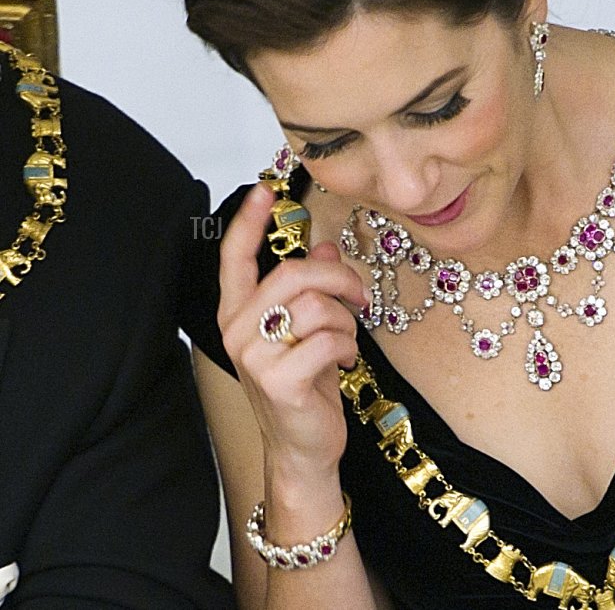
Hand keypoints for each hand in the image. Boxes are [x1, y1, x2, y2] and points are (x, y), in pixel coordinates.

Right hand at [217, 183, 368, 484]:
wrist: (303, 446)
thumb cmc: (304, 384)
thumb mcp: (309, 328)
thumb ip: (311, 288)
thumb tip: (324, 244)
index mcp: (238, 312)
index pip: (234, 257)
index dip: (249, 221)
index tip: (266, 189)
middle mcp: (237, 330)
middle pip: (293, 273)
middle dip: (339, 278)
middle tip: (359, 295)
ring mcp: (253, 357)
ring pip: (317, 306)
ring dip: (346, 321)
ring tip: (344, 341)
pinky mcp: (278, 381)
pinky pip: (329, 339)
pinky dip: (348, 346)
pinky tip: (343, 361)